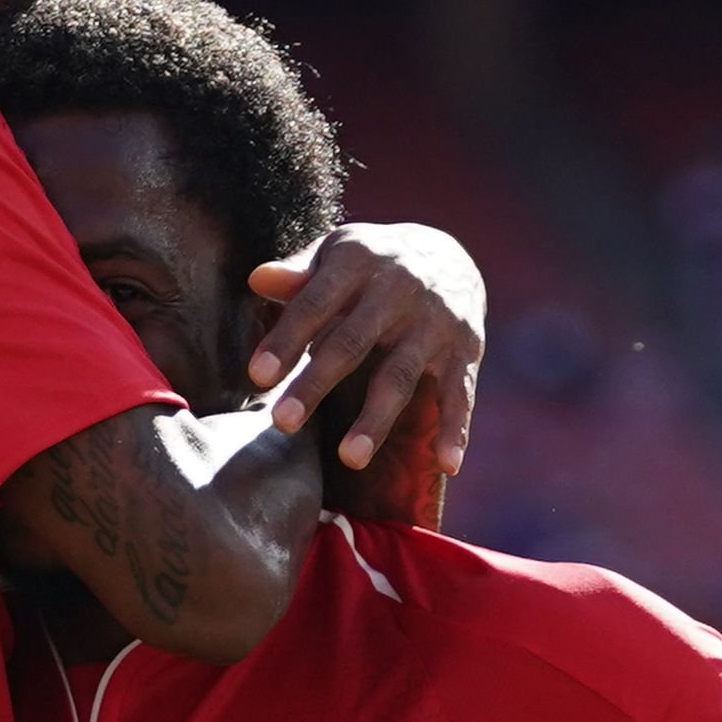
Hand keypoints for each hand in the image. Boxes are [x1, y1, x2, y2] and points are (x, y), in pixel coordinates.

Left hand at [245, 222, 484, 489]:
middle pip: (351, 343)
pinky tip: (447, 464)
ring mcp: (434, 323)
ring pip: (400, 376)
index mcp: (358, 261)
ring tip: (350, 459)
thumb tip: (257, 279)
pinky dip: (456, 429)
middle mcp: (398, 289)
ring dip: (376, 419)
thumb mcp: (337, 257)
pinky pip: (459, 395)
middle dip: (316, 383)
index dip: (287, 339)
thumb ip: (300, 278)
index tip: (258, 376)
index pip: (314, 303)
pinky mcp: (464, 351)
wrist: (451, 256)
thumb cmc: (372, 266)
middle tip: (282, 423)